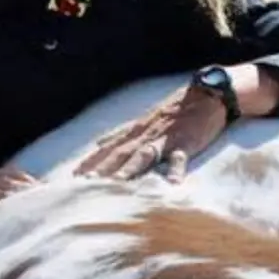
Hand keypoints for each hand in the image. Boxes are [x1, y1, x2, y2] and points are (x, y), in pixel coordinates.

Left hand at [73, 64, 278, 181]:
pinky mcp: (186, 142)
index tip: (72, 177)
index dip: (89, 163)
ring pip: (143, 156)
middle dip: (101, 170)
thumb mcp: (142, 121)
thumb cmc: (173, 111)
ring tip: (116, 186)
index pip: (106, 149)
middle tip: (84, 186)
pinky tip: (172, 185)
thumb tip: (97, 143)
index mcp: (134, 132)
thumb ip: (120, 134)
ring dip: (128, 170)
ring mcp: (165, 139)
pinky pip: (179, 158)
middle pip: (119, 155)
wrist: (206, 93)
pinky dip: (175, 170)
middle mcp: (145, 135)